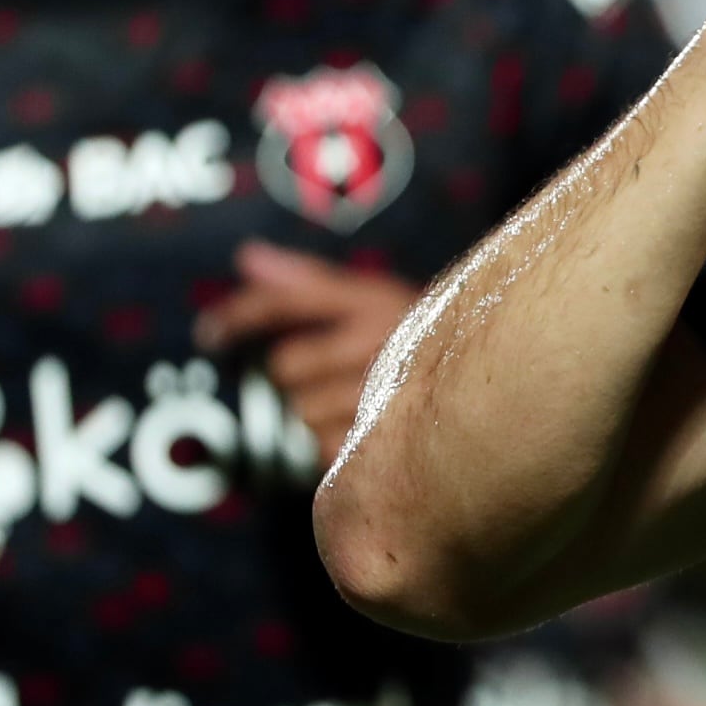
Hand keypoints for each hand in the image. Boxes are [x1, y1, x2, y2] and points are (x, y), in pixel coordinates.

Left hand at [195, 241, 423, 461]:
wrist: (497, 384)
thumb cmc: (426, 339)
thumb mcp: (376, 297)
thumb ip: (310, 280)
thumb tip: (246, 256)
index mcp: (375, 300)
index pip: (288, 299)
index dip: (238, 314)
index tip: (208, 334)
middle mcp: (380, 341)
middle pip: (285, 366)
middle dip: (291, 375)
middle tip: (323, 375)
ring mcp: (385, 395)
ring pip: (300, 411)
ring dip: (312, 413)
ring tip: (352, 405)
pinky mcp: (387, 444)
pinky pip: (325, 449)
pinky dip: (333, 445)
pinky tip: (361, 432)